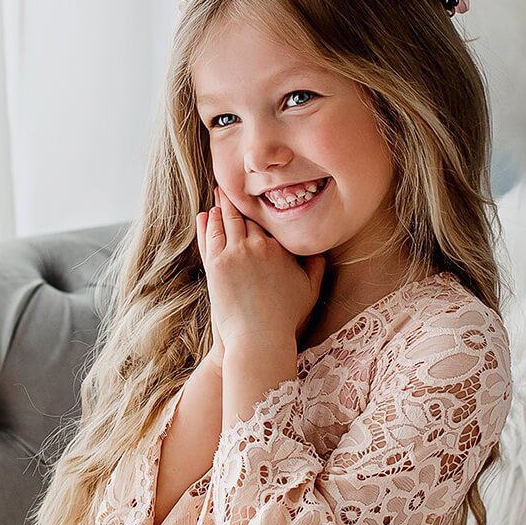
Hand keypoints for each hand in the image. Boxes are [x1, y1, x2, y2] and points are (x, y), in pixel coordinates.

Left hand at [197, 183, 326, 351]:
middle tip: (231, 185)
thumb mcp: (309, 292)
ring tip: (218, 194)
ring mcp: (235, 254)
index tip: (256, 195)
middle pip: (245, 216)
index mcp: (280, 248)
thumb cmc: (285, 319)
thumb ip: (316, 268)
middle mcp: (258, 246)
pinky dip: (208, 224)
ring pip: (226, 222)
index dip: (259, 207)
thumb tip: (319, 251)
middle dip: (238, 200)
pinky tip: (206, 216)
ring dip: (221, 207)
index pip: (267, 220)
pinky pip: (211, 237)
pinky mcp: (217, 265)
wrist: (258, 339)